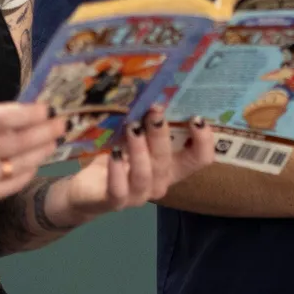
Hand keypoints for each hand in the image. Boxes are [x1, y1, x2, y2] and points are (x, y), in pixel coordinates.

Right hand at [0, 102, 64, 212]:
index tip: (48, 108)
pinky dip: (28, 172)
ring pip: (19, 164)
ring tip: (54, 141)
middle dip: (45, 132)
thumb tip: (24, 111)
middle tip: (62, 123)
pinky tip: (36, 161)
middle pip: (17, 142)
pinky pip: (11, 185)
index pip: (5, 119)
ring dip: (42, 151)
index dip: (31, 114)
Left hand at [60, 105, 216, 220]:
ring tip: (132, 127)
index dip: (204, 141)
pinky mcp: (114, 201)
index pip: (200, 159)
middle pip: (168, 160)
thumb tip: (154, 92)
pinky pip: (119, 189)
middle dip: (161, 133)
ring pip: (144, 174)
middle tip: (154, 110)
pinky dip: (117, 171)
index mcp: (172, 167)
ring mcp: (138, 194)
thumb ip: (147, 124)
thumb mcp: (136, 139)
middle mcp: (160, 182)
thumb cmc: (118, 157)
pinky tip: (113, 153)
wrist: (89, 190)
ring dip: (139, 149)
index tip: (196, 118)